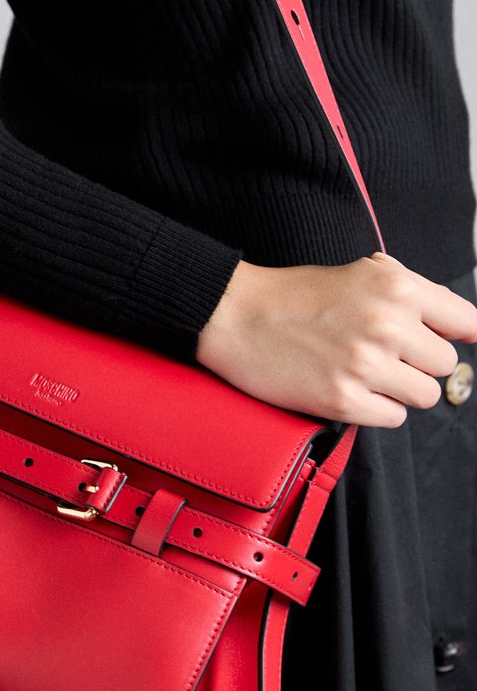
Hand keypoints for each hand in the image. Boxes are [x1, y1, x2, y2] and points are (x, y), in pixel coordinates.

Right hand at [195, 253, 476, 426]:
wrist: (236, 316)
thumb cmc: (294, 296)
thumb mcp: (361, 273)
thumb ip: (411, 293)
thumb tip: (462, 323)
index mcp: (395, 286)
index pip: (465, 321)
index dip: (460, 334)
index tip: (448, 341)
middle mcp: (386, 323)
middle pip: (445, 363)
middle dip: (420, 363)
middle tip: (387, 357)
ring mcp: (364, 364)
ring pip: (424, 394)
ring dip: (401, 390)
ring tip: (369, 375)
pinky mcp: (342, 399)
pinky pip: (393, 417)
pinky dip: (378, 409)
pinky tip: (352, 390)